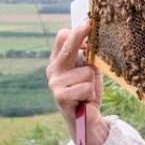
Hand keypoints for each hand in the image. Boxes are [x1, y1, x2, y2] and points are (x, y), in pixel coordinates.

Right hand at [46, 20, 109, 144]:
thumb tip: (91, 43)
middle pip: (68, 47)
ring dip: (91, 83)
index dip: (76, 31)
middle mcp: (53, 69)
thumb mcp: (89, 72)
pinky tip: (83, 100)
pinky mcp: (59, 95)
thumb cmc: (87, 93)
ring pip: (85, 72)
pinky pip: (85, 87)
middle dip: (79, 35)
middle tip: (88, 23)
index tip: (88, 24)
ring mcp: (54, 82)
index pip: (62, 38)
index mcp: (58, 61)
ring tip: (86, 92)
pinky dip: (89, 94)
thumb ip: (88, 58)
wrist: (85, 120)